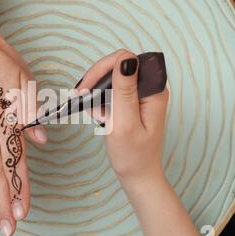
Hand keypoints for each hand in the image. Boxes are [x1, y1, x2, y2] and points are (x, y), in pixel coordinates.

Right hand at [75, 50, 168, 185]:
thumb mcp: (125, 124)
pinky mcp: (132, 102)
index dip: (103, 68)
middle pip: (117, 65)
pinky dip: (100, 98)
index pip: (126, 60)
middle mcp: (150, 88)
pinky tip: (95, 112)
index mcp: (154, 90)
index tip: (86, 89)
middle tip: (80, 97)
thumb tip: (125, 59)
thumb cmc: (133, 156)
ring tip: (87, 107)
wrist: (138, 176)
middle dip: (96, 79)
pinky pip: (112, 90)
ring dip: (96, 89)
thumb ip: (124, 91)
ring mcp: (141, 94)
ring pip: (112, 77)